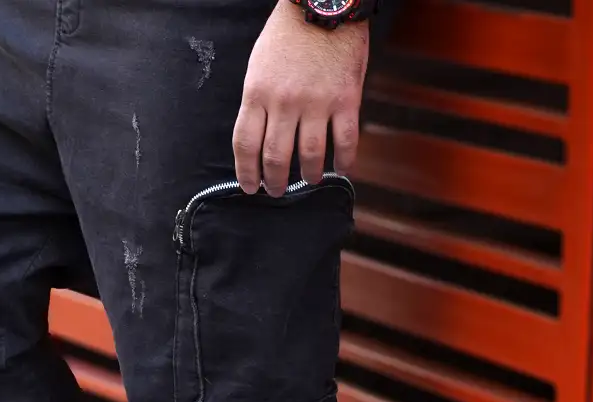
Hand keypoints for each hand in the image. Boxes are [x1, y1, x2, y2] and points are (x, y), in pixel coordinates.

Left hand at [233, 2, 369, 195]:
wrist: (324, 2)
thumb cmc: (287, 34)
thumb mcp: (258, 66)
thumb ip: (258, 103)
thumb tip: (258, 141)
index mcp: (257, 93)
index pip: (246, 146)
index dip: (246, 173)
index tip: (250, 187)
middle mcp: (284, 102)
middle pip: (275, 157)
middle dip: (274, 182)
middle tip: (277, 191)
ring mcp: (316, 102)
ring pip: (310, 154)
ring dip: (309, 175)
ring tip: (309, 181)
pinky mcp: (346, 98)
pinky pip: (346, 139)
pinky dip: (344, 160)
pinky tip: (341, 169)